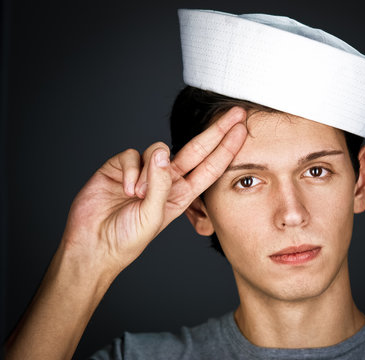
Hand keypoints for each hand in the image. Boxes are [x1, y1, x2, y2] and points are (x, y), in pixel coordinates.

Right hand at [61, 107, 246, 274]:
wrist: (94, 244)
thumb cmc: (127, 237)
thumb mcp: (152, 216)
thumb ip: (160, 185)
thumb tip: (161, 153)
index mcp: (182, 194)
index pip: (210, 167)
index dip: (226, 148)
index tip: (242, 130)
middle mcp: (166, 179)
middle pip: (196, 149)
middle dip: (216, 130)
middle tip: (236, 112)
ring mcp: (145, 170)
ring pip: (159, 149)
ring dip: (150, 170)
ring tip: (136, 195)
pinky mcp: (122, 165)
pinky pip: (132, 155)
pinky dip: (129, 171)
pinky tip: (123, 189)